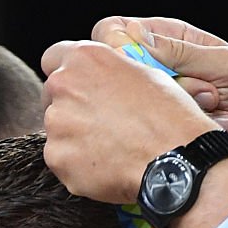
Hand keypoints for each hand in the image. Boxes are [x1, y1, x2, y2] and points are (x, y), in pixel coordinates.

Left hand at [41, 39, 216, 203]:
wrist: (174, 159)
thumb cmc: (168, 117)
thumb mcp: (145, 74)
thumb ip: (111, 72)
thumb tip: (103, 81)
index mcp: (84, 59)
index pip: (52, 59)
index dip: (67, 77)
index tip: (76, 91)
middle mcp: (63, 86)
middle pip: (53, 99)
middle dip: (71, 111)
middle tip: (101, 128)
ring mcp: (57, 124)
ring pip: (58, 133)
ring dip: (75, 142)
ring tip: (111, 151)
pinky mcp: (57, 158)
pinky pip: (62, 162)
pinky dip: (79, 168)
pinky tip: (106, 168)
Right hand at [90, 16, 227, 202]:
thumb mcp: (226, 64)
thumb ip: (184, 52)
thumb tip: (138, 37)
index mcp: (173, 42)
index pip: (118, 31)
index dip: (116, 44)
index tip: (132, 60)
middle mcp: (161, 74)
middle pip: (124, 74)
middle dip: (165, 84)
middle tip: (204, 90)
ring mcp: (160, 107)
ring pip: (142, 106)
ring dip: (187, 108)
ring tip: (218, 107)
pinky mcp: (164, 136)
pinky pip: (157, 133)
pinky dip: (191, 130)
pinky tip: (217, 126)